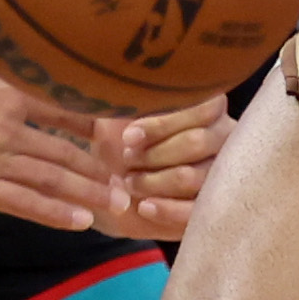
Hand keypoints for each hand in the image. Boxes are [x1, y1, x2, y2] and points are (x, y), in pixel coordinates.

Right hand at [0, 40, 111, 230]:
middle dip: (103, 167)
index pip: (71, 108)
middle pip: (70, 149)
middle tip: (132, 178)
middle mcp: (10, 124)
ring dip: (89, 193)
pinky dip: (55, 213)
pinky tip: (80, 220)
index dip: (100, 125)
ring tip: (117, 203)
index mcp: (10, 89)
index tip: (122, 135)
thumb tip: (20, 52)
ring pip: (54, 179)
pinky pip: (23, 203)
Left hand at [90, 94, 233, 237]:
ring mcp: (221, 175)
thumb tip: (77, 89)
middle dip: (155, 154)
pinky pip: (196, 210)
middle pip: (197, 142)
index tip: (127, 137)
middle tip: (126, 161)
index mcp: (203, 109)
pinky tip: (145, 207)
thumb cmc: (116, 152)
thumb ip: (100, 107)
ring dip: (155, 181)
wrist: (114, 198)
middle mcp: (221, 138)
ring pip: (194, 176)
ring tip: (128, 184)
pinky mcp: (212, 207)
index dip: (162, 124)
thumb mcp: (106, 126)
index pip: (201, 106)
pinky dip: (168, 209)